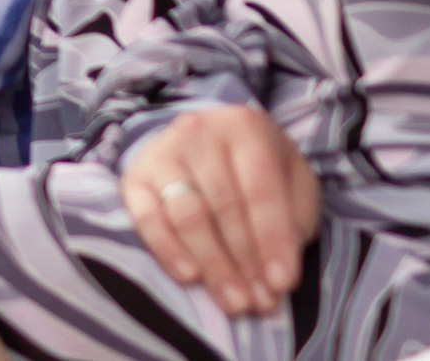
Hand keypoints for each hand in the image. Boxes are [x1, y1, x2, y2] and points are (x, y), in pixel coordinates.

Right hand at [119, 105, 320, 318]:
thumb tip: (279, 271)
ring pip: (187, 214)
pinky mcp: (135, 176)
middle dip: (245, 261)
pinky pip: (147, 218)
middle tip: (259, 301)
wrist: (206, 142)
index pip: (261, 190)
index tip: (283, 283)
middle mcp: (200, 131)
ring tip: (234, 301)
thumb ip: (294, 218)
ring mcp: (163, 152)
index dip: (273, 239)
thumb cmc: (256, 170)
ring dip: (213, 264)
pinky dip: (168, 249)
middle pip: (224, 206)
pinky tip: (190, 276)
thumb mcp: (291, 181)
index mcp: (246, 127)